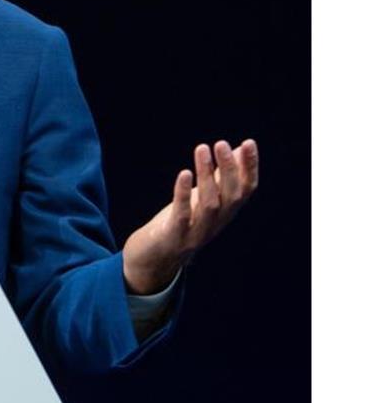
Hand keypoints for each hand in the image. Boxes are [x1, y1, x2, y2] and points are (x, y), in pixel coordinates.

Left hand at [122, 139, 259, 293]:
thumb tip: (234, 149)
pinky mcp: (175, 237)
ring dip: (207, 176)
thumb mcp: (202, 198)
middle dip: (229, 169)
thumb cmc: (180, 223)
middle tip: (221, 143)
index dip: (249, 167)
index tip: (248, 142)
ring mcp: (197, 233)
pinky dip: (183, 194)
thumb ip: (220, 177)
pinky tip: (184, 174)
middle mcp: (216, 224)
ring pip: (209, 204)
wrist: (153, 259)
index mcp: (225, 213)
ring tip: (202, 149)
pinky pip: (182, 215)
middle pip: (231, 196)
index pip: (246, 190)